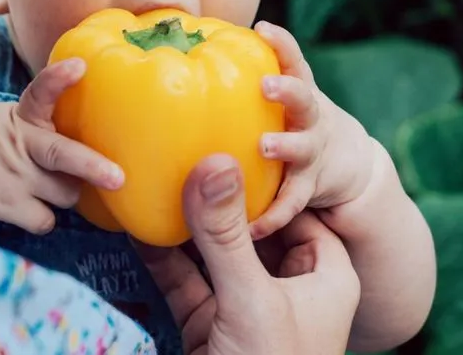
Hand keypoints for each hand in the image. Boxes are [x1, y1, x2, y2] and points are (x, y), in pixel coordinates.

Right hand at [0, 57, 124, 233]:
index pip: (40, 91)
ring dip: (68, 193)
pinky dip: (45, 217)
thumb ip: (44, 123)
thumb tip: (96, 133)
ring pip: (66, 194)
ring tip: (49, 184)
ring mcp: (13, 177)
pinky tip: (32, 207)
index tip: (79, 66)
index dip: (59, 79)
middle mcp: (20, 145)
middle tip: (118, 178)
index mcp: (22, 117)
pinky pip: (46, 220)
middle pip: (61, 155)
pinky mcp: (5, 206)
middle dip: (92, 167)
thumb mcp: (10, 117)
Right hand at [136, 154, 359, 354]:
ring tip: (155, 176)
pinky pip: (185, 281)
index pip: (300, 209)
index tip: (236, 136)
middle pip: (251, 226)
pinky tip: (137, 224)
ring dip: (184, 222)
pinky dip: (162, 257)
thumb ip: (227, 234)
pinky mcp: (210, 327)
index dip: (270, 176)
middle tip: (185, 147)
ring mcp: (246, 308)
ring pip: (213, 252)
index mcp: (325, 277)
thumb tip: (214, 161)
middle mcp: (289, 288)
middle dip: (218, 194)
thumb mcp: (251, 299)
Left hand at [249, 21, 376, 239]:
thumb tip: (182, 56)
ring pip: (302, 147)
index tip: (262, 28)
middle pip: (303, 97)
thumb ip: (242, 85)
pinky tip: (252, 228)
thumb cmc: (289, 121)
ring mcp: (313, 151)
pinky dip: (273, 215)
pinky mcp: (311, 186)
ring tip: (265, 146)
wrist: (344, 162)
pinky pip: (292, 202)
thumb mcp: (278, 99)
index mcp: (297, 91)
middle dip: (285, 90)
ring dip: (284, 145)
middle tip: (265, 85)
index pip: (293, 59)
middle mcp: (308, 117)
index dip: (281, 43)